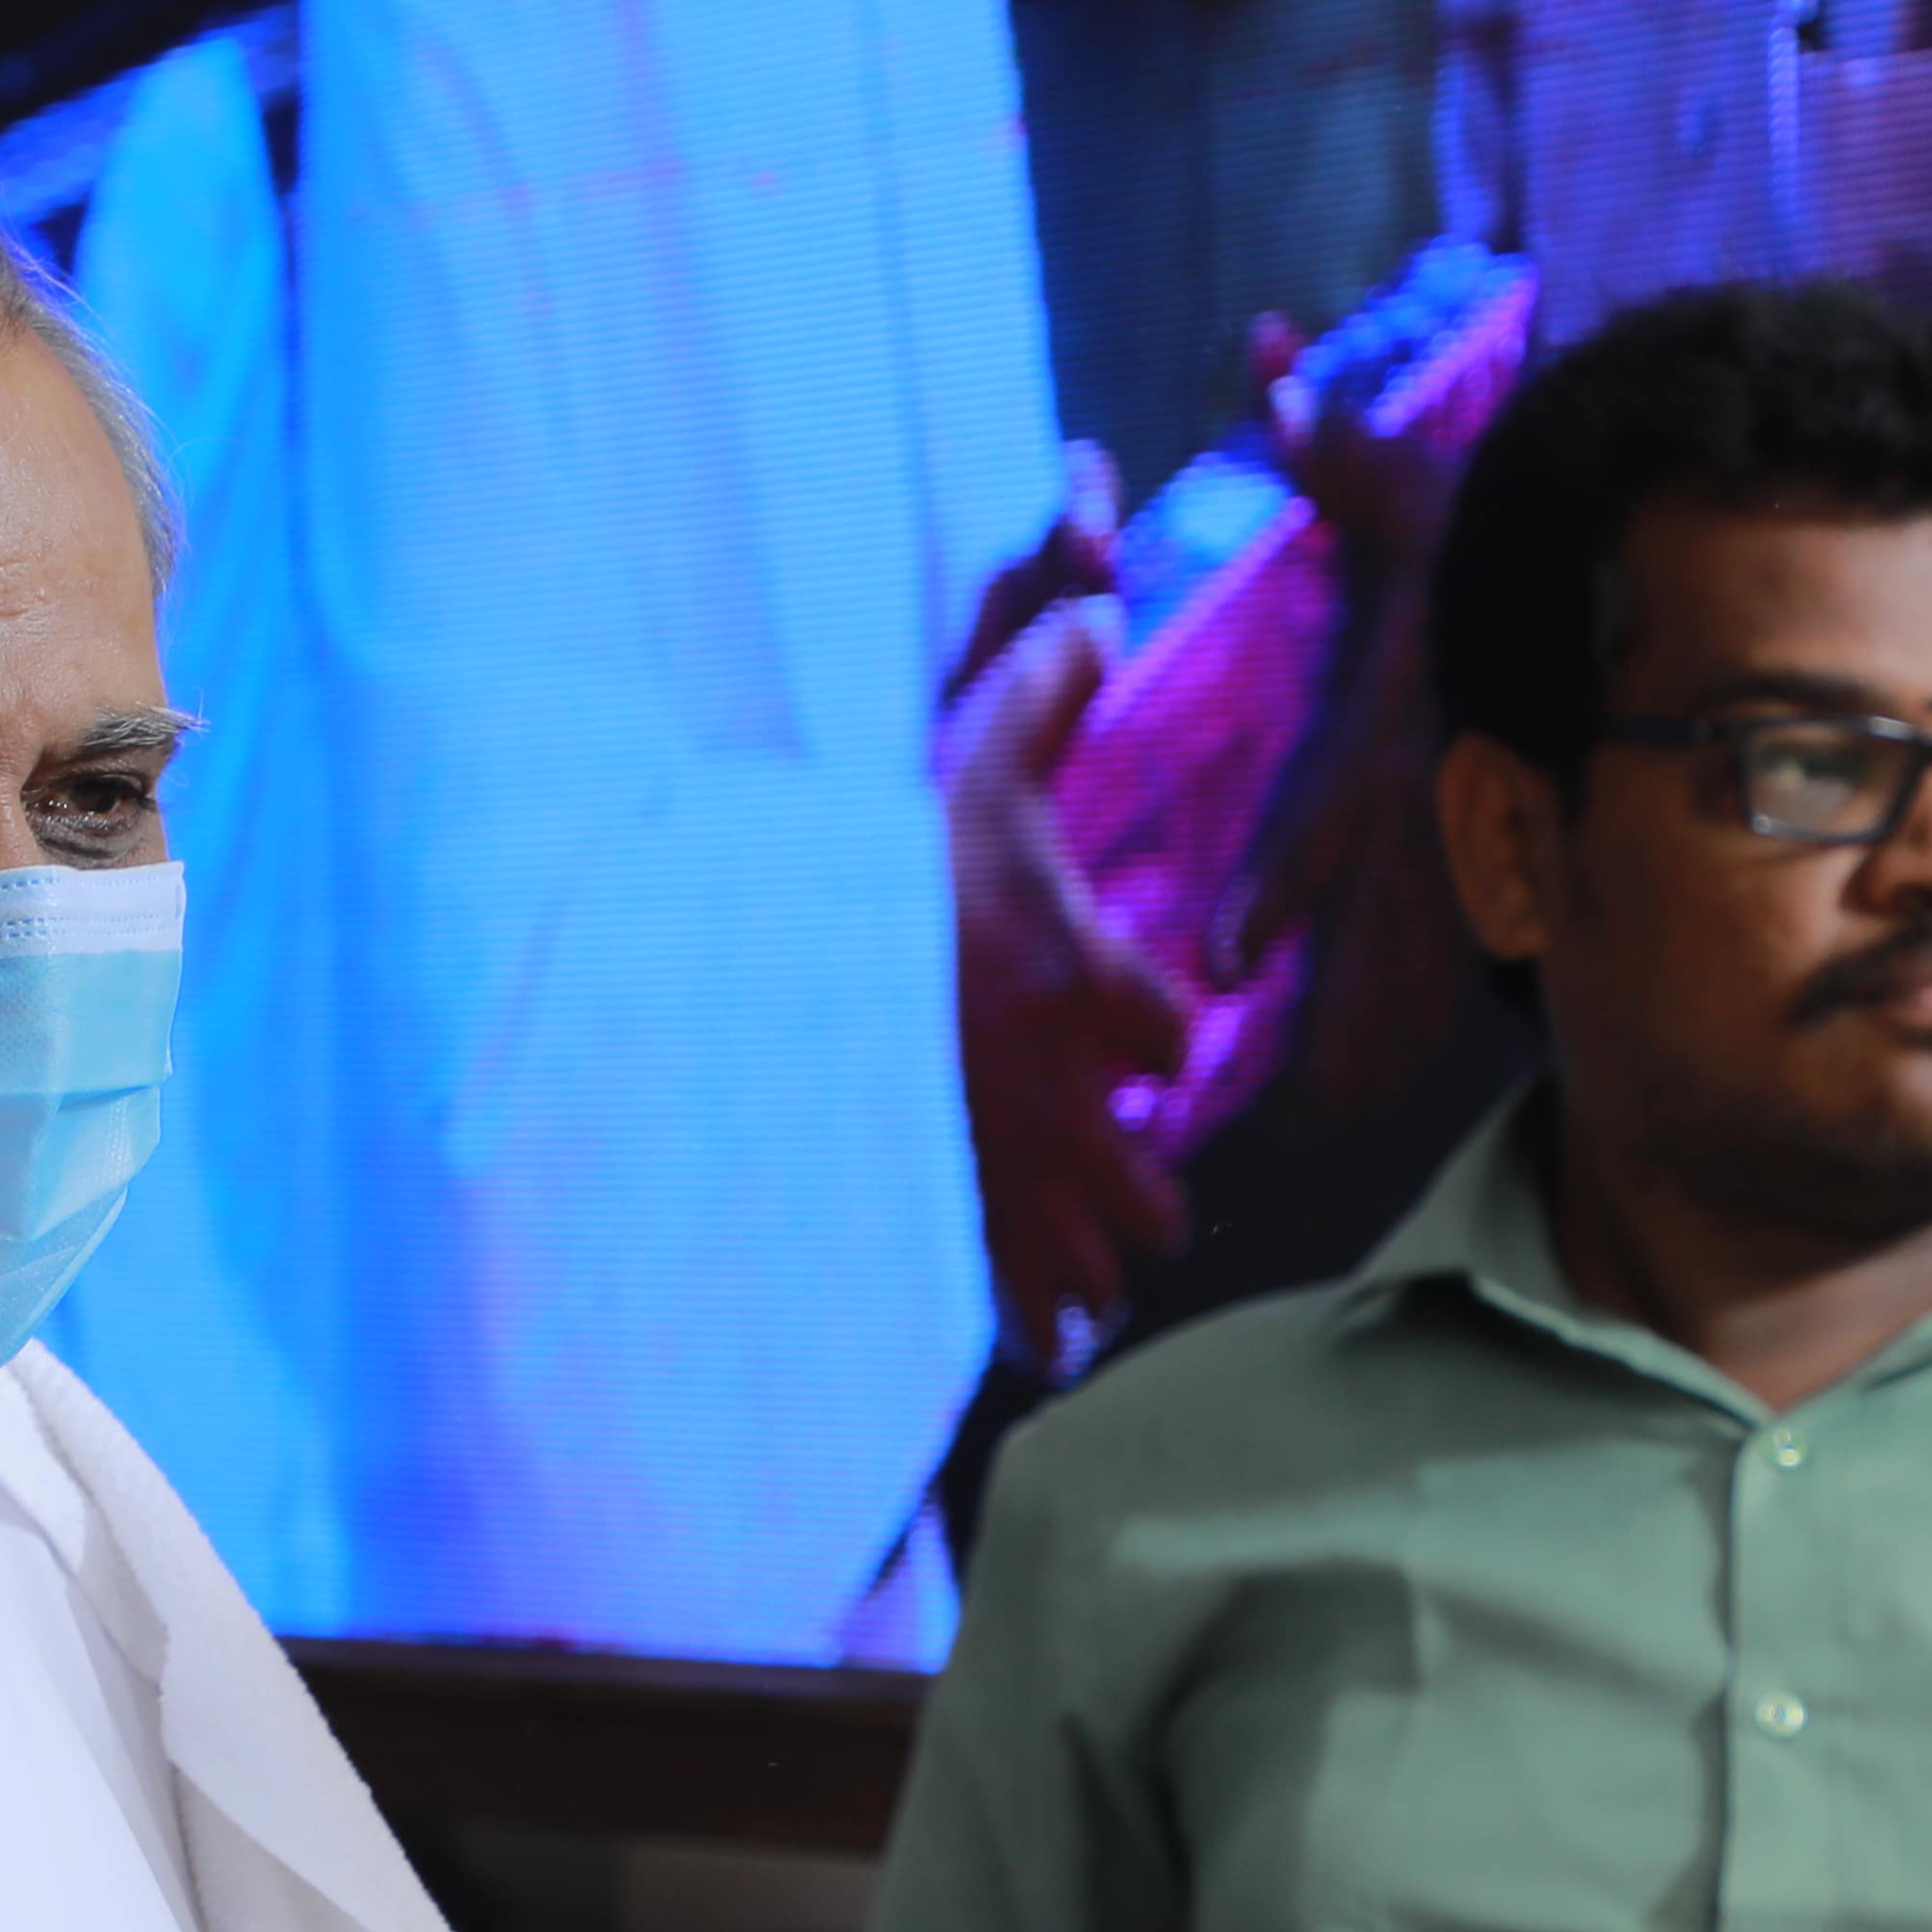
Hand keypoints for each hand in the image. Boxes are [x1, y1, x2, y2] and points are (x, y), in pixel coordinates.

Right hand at [944, 603, 1198, 1351]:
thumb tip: (1097, 601)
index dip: (1148, 1036)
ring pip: (1104, 1261)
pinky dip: (1029, 1326)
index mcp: (1087, 988)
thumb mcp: (968, 763)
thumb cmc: (877, 871)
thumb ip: (1041, 690)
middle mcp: (1070, 1102)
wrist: (760, 981)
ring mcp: (1011, 1181)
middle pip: (1155, 1186)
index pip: (1172, 1038)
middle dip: (1133, 1176)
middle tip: (1092, 1148)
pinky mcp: (949, 1237)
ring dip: (1094, 1256)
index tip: (1118, 1029)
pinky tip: (1027, 1330)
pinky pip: (1024, 1319)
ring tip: (1065, 1241)